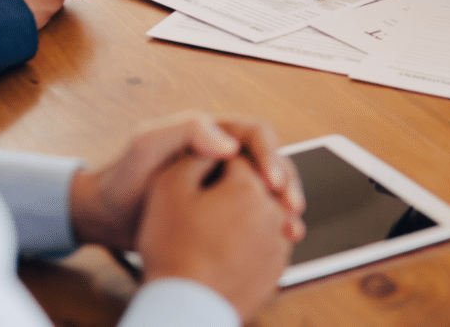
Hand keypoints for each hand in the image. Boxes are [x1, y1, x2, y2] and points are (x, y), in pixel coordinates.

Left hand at [69, 111, 304, 250]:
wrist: (109, 214)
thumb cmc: (125, 174)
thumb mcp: (148, 144)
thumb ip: (185, 130)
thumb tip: (230, 144)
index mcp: (212, 132)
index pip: (256, 133)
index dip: (271, 155)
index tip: (272, 183)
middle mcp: (225, 154)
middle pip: (271, 160)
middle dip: (287, 183)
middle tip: (290, 209)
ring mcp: (226, 182)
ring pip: (268, 188)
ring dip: (284, 205)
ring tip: (289, 229)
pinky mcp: (223, 208)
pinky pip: (256, 210)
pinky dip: (270, 223)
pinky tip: (276, 240)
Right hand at [136, 154, 294, 320]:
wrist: (184, 305)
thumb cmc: (172, 245)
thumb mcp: (169, 187)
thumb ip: (195, 155)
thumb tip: (219, 143)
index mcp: (250, 186)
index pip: (240, 156)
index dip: (217, 161)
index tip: (201, 174)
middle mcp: (274, 211)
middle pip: (259, 182)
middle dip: (238, 184)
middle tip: (209, 199)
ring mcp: (279, 242)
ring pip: (266, 211)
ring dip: (247, 211)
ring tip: (216, 225)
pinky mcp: (278, 268)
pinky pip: (268, 241)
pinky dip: (252, 238)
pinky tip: (227, 246)